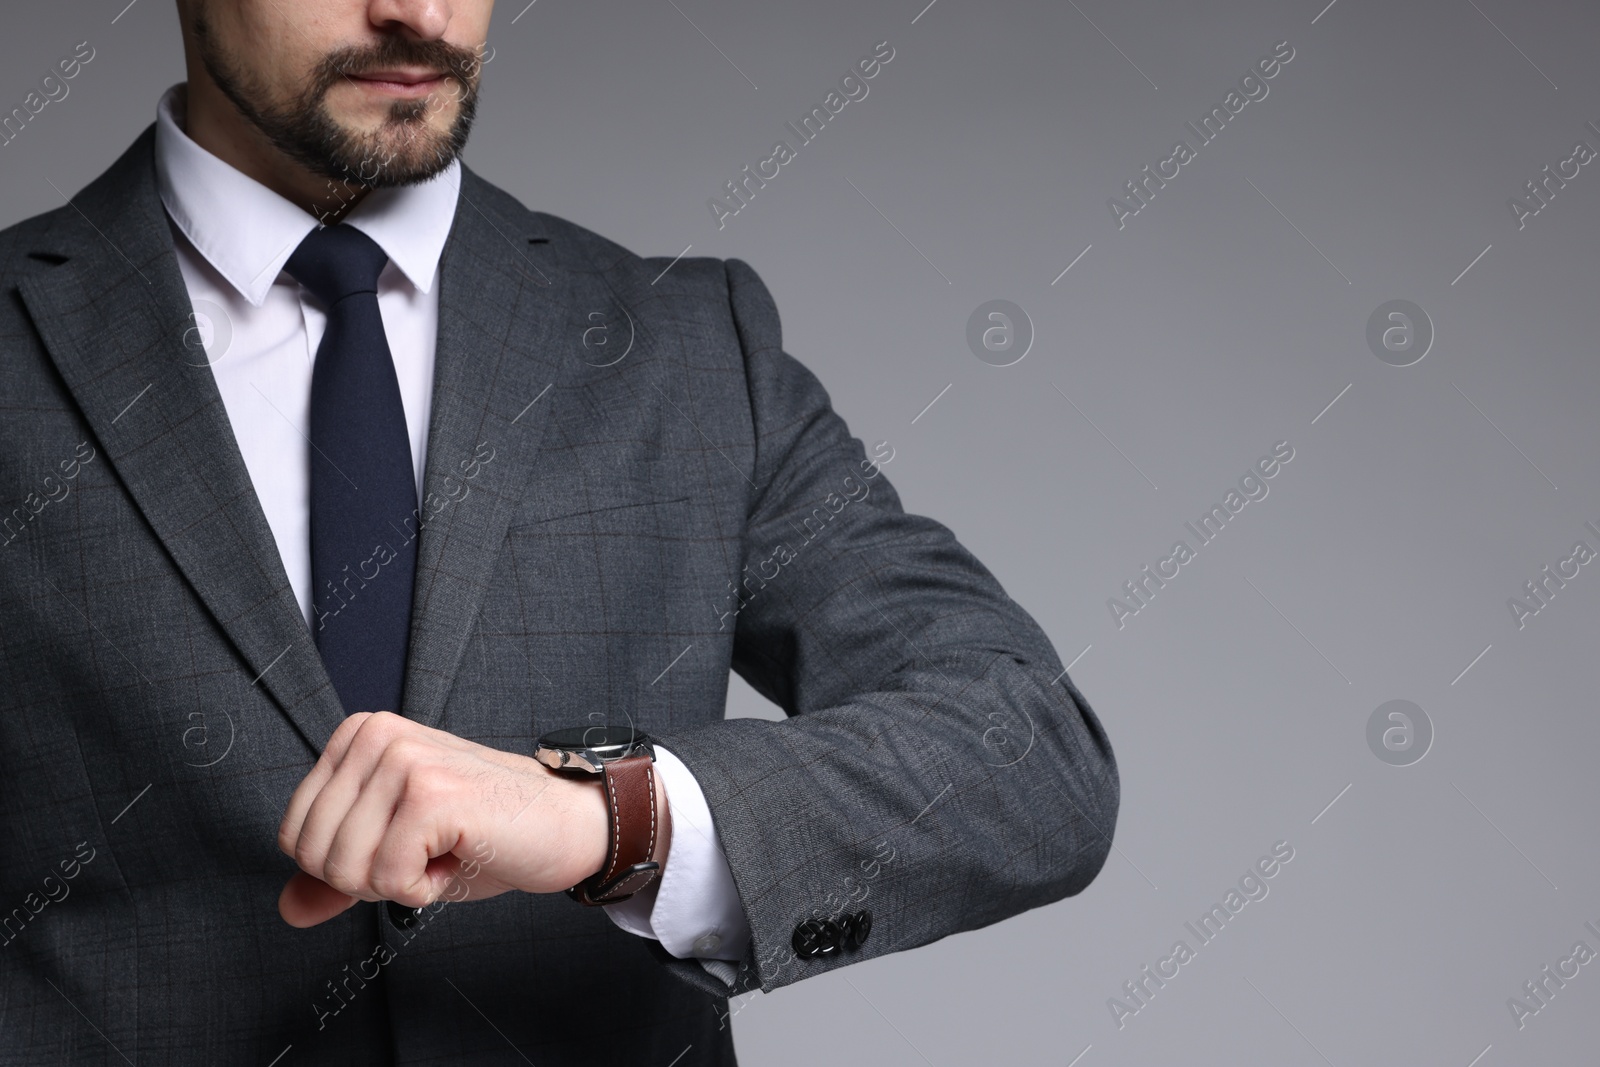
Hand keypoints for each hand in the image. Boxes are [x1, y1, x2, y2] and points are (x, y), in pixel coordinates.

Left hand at [275, 711, 666, 927]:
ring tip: (446, 850)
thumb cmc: (486, 834)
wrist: (565, 825)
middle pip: (314, 855)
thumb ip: (339, 875)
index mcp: (360, 736)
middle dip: (370, 878)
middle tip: (426, 853)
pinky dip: (425, 890)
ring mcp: (404, 760)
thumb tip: (288, 908)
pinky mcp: (431, 794)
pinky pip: (388, 879)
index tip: (405, 844)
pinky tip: (461, 855)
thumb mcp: (398, 852)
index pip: (295, 834)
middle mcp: (376, 736)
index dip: (348, 866)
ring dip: (400, 884)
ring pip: (345, 870)